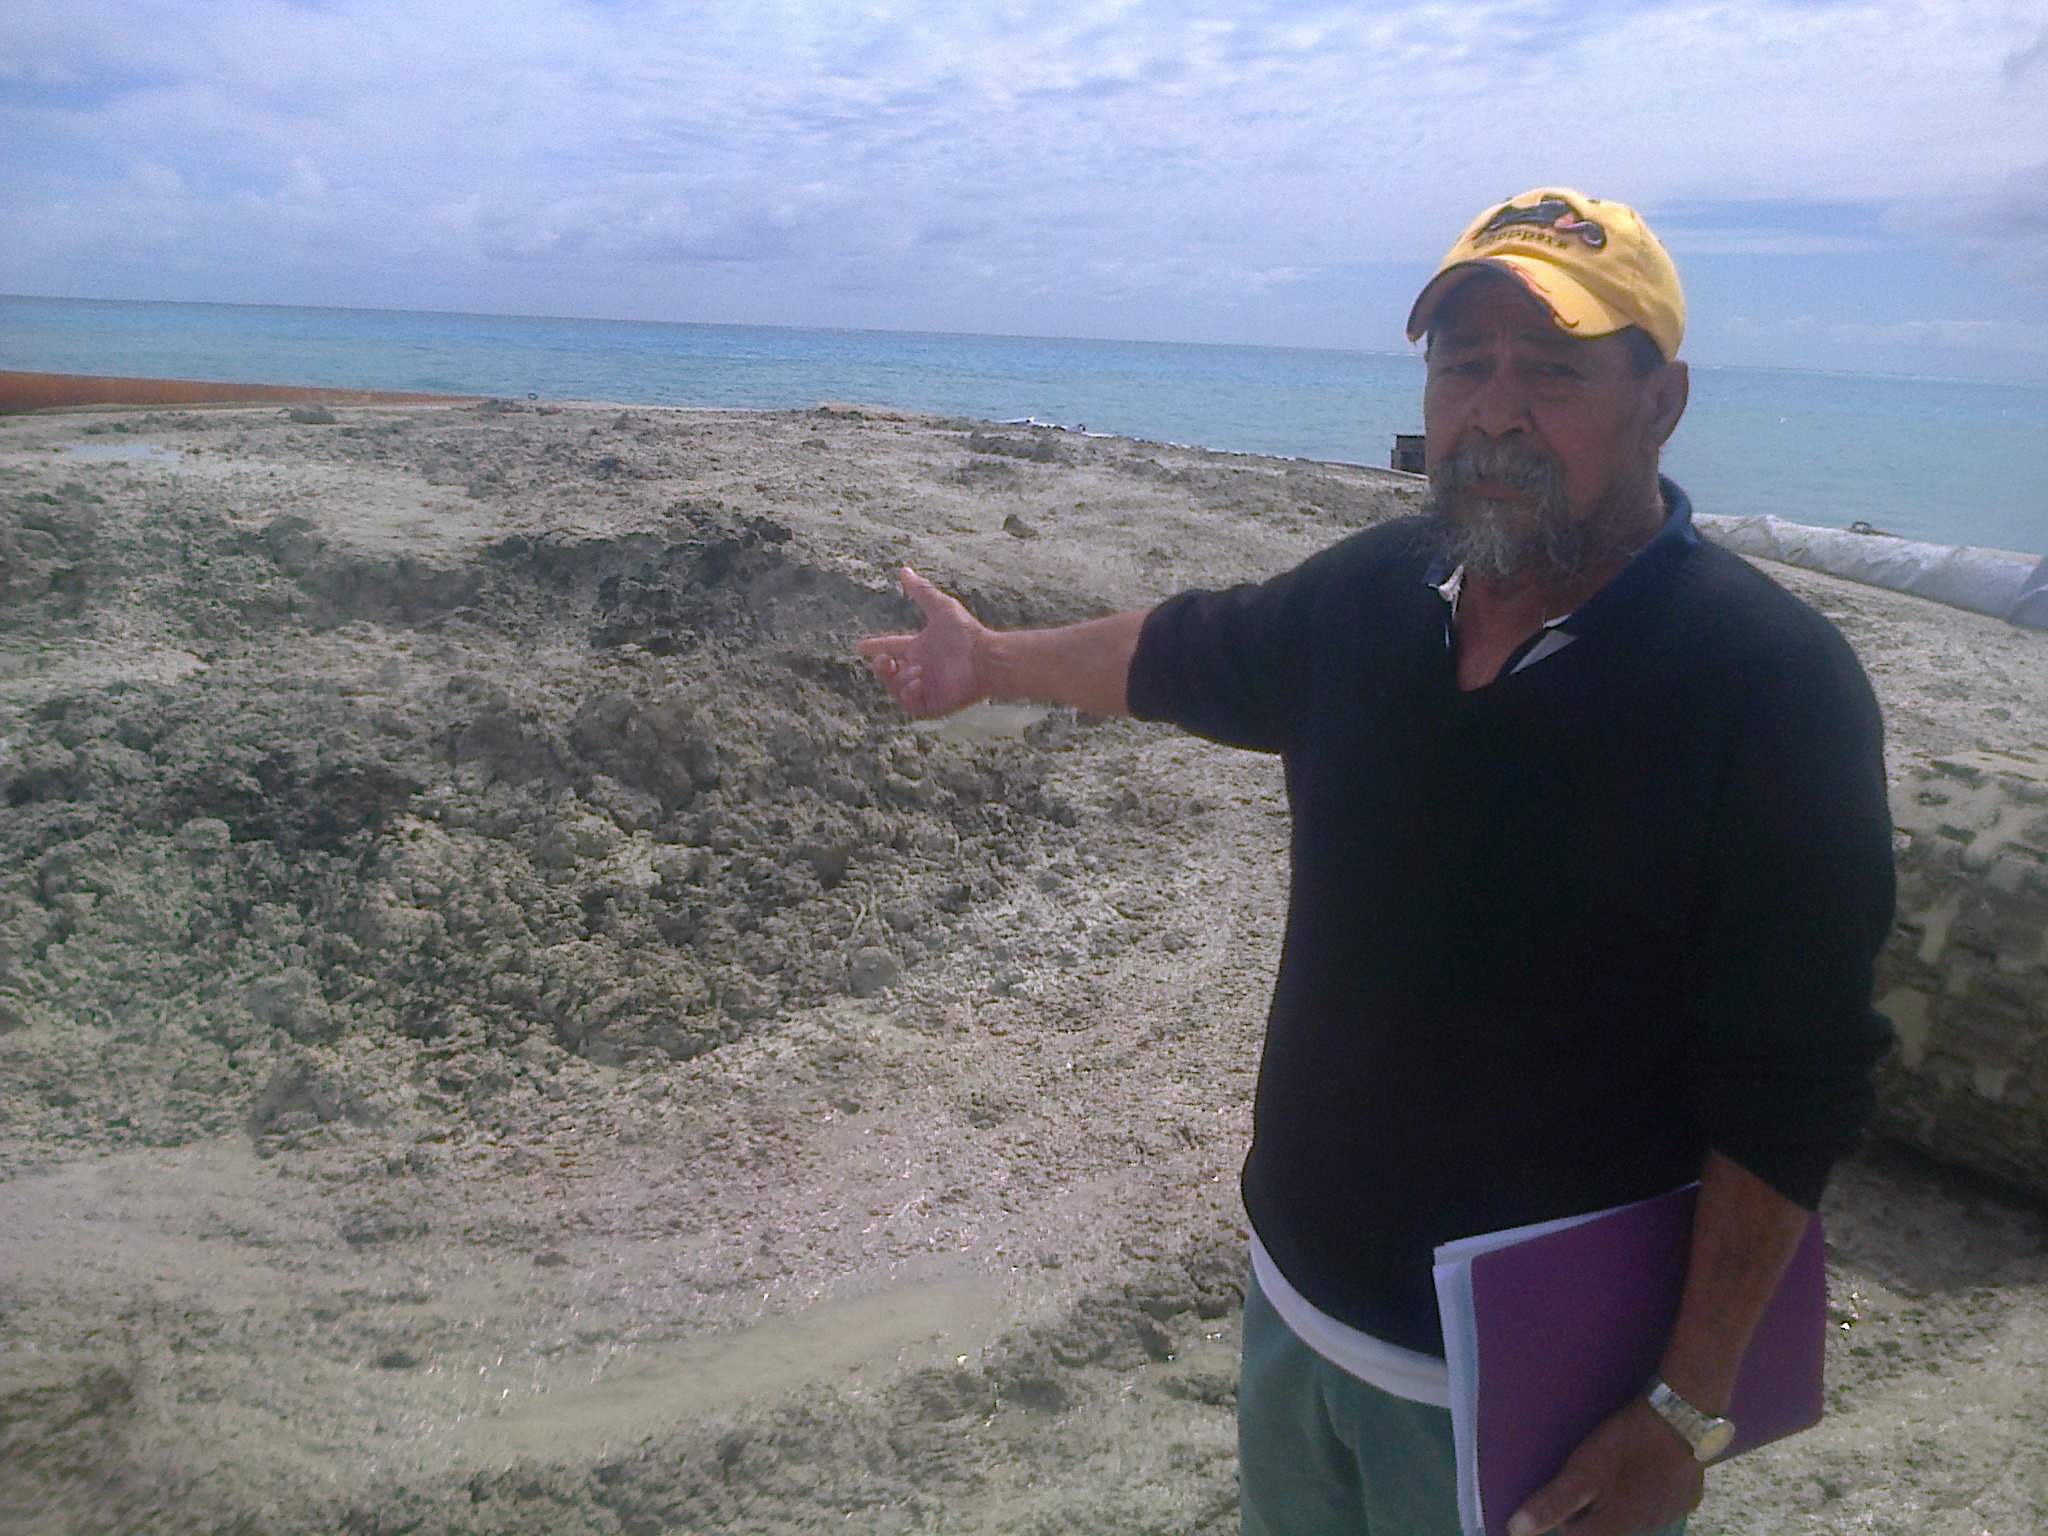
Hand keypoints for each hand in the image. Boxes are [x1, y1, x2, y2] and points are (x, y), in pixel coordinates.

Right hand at [857, 567, 988, 717]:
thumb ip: (921, 590)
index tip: (861, 646)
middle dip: (881, 668)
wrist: (986, 657)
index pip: (892, 647)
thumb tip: (904, 570)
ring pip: (897, 688)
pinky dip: (908, 694)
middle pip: (888, 672)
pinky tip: (918, 681)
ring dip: (899, 679)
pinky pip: (911, 705)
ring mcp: (926, 687)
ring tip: (916, 670)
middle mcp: (920, 668)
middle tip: (885, 660)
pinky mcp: (933, 704)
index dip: (876, 647)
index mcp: (919, 648)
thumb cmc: (966, 632)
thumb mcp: (940, 608)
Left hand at [1506, 1399, 1703, 1535]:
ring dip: (1618, 1504)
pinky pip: (1658, 1506)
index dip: (1563, 1518)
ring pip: (1633, 1519)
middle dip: (1590, 1512)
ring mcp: (1669, 1516)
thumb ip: (1553, 1503)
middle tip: (1584, 1480)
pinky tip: (1641, 1470)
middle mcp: (1645, 1530)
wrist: (1680, 1419)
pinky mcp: (1686, 1500)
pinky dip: (1644, 1495)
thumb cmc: (1625, 1445)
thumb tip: (1516, 1530)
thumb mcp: (1582, 1471)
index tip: (1561, 1496)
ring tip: (1610, 1473)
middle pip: (1607, 1529)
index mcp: (1615, 1528)